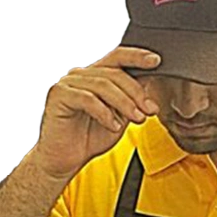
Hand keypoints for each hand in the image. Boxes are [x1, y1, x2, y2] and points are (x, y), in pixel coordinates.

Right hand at [35, 46, 161, 180]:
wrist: (65, 160)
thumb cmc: (88, 138)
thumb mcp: (119, 118)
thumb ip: (131, 102)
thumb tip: (150, 86)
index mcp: (95, 76)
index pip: (118, 58)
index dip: (137, 57)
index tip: (156, 61)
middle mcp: (81, 75)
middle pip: (115, 73)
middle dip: (136, 92)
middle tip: (149, 110)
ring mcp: (68, 83)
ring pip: (103, 85)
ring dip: (125, 103)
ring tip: (137, 119)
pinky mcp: (60, 96)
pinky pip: (88, 99)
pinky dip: (105, 113)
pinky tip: (114, 126)